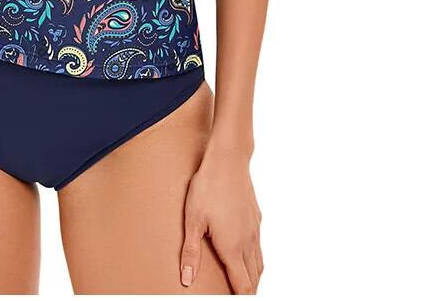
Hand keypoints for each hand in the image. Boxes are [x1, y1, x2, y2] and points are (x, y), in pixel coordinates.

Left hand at [179, 149, 263, 293]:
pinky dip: (255, 259)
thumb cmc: (208, 187)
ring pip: (259, 263)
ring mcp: (254, 229)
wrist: (229, 160)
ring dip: (253, 277)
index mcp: (232, 247)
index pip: (242, 285)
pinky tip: (246, 253)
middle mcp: (248, 242)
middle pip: (254, 278)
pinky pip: (259, 246)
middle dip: (248, 291)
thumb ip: (190, 252)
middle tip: (240, 295)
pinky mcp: (256, 217)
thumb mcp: (192, 220)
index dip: (242, 298)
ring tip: (245, 284)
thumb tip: (187, 279)